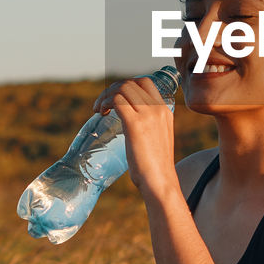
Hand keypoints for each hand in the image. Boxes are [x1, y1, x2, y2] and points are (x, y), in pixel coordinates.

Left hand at [92, 77, 176, 199]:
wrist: (160, 181)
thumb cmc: (155, 167)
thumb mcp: (157, 139)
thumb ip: (148, 127)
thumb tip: (129, 125)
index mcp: (164, 110)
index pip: (145, 82)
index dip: (126, 85)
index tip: (115, 98)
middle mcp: (158, 109)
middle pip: (131, 83)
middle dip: (112, 89)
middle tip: (102, 105)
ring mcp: (148, 115)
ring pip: (122, 88)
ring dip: (106, 95)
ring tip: (99, 109)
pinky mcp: (135, 124)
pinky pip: (116, 100)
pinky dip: (105, 102)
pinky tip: (100, 113)